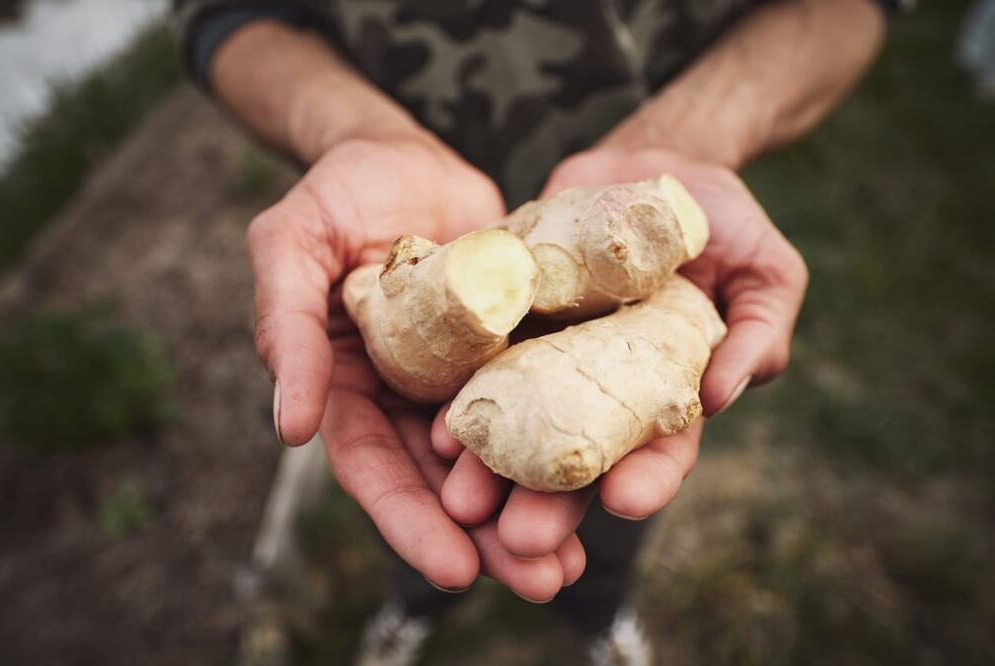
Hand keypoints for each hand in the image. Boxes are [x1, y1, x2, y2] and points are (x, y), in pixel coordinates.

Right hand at [246, 133, 583, 598]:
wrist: (406, 152)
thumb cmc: (336, 191)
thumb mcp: (293, 247)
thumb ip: (287, 328)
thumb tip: (291, 428)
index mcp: (349, 386)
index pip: (374, 467)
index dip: (409, 520)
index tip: (455, 570)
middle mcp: (407, 394)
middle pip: (446, 481)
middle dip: (489, 536)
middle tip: (542, 582)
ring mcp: (465, 374)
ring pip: (501, 452)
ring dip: (537, 505)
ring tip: (579, 559)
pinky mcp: (515, 345)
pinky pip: (543, 395)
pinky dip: (568, 436)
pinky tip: (607, 472)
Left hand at [435, 146, 806, 560]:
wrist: (647, 164)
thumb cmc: (721, 220)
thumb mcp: (765, 271)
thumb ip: (757, 332)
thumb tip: (720, 396)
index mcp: (665, 389)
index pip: (659, 449)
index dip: (646, 478)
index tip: (624, 501)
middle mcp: (599, 385)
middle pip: (574, 455)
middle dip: (549, 503)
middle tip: (520, 540)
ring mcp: (549, 354)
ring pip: (516, 424)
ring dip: (490, 469)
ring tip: (463, 502)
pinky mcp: (508, 319)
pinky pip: (480, 364)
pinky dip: (460, 398)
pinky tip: (437, 429)